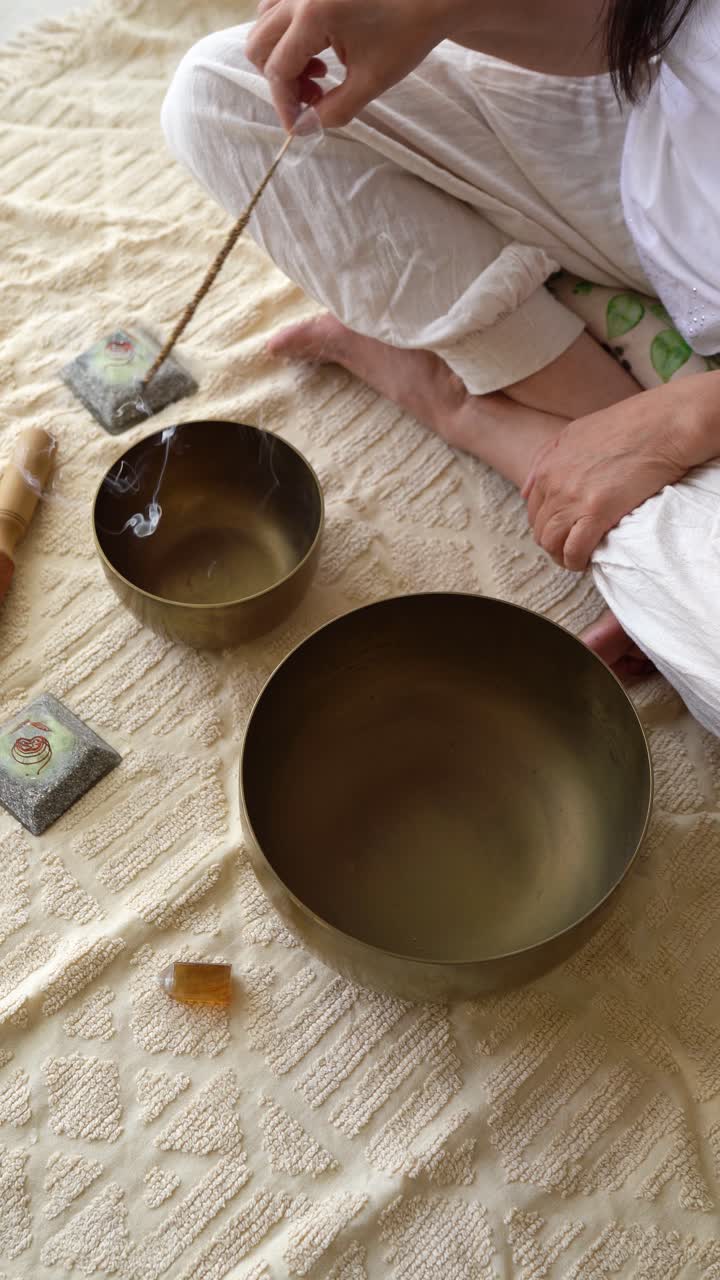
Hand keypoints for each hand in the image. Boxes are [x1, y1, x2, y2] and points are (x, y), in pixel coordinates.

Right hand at [246, 0, 460, 129]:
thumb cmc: (406, 34)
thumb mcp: (370, 82)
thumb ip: (332, 110)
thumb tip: (302, 129)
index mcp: (313, 14)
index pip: (278, 69)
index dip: (285, 104)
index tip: (298, 126)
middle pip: (258, 45)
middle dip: (280, 81)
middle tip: (312, 97)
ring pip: (264, 25)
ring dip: (282, 57)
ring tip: (319, 73)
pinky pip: (277, 8)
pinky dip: (288, 35)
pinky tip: (318, 49)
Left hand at [521, 375, 714, 571]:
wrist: (664, 424)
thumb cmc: (629, 425)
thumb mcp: (576, 432)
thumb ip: (547, 458)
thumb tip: (526, 490)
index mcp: (548, 467)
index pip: (534, 511)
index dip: (548, 526)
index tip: (563, 532)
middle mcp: (554, 484)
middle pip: (541, 530)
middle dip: (553, 544)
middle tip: (571, 549)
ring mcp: (573, 499)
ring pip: (552, 543)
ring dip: (562, 556)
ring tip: (577, 558)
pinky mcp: (596, 513)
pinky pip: (574, 550)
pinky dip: (576, 561)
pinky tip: (585, 562)